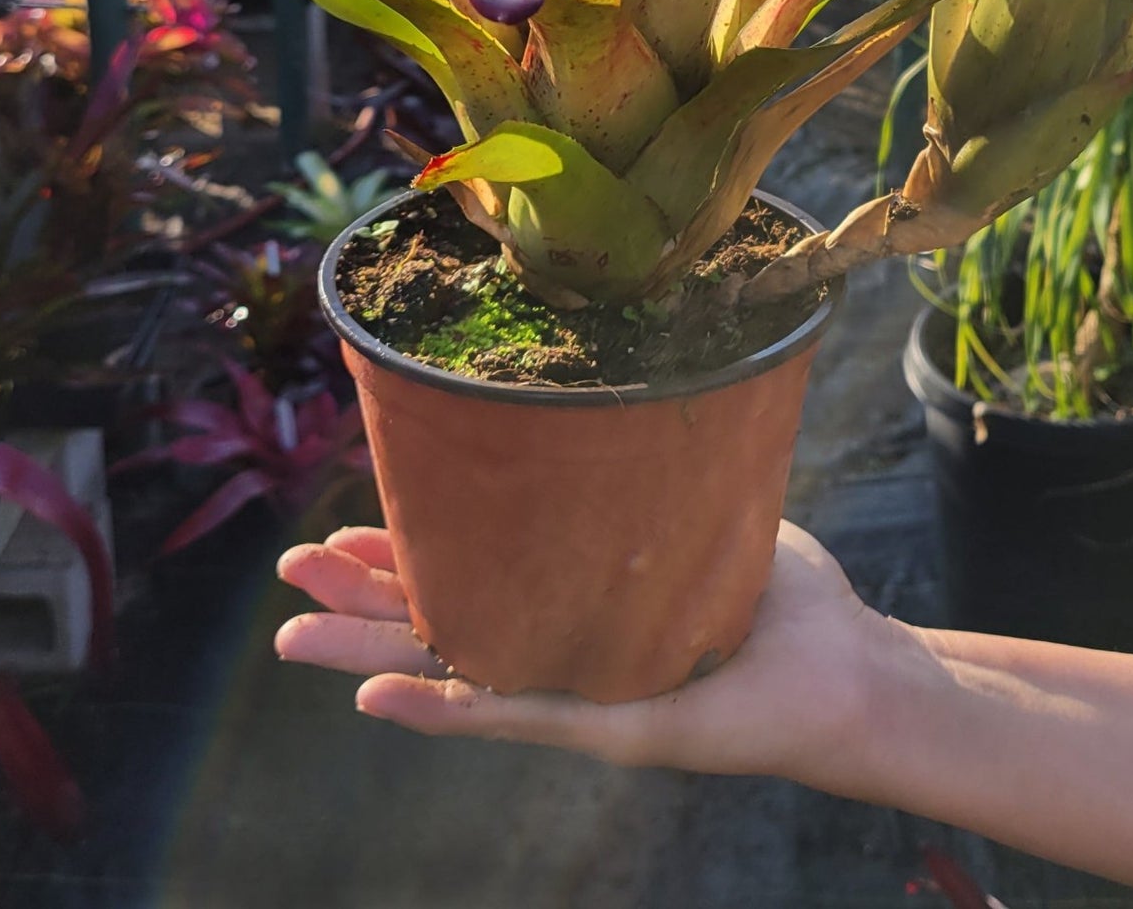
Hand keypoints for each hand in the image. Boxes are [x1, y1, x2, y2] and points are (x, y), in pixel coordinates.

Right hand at [274, 520, 918, 790]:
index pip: (470, 577)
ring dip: (368, 655)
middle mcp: (561, 652)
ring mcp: (575, 695)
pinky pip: (507, 715)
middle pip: (438, 625)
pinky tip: (374, 700)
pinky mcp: (605, 728)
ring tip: (293, 639)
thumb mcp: (694, 518)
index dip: (405, 554)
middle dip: (359, 601)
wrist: (844, 667)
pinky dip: (437, 710)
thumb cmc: (781, 595)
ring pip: (450, 673)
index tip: (343, 526)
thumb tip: (595, 405)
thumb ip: (638, 480)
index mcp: (573, 603)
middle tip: (288, 574)